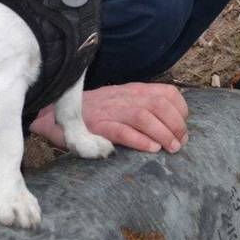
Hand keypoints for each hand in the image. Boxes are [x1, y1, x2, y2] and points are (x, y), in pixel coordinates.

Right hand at [30, 82, 187, 152]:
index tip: (183, 128)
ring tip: (170, 148)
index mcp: (134, 90)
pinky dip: (139, 139)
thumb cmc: (95, 111)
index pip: (167, 93)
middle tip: (179, 143)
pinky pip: (122, 130)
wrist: (57, 111)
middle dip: (175, 125)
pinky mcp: (97, 126)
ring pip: (144, 116)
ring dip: (162, 133)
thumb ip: (144, 108)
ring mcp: (111, 110)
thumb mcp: (123, 102)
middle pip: (159, 104)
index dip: (180, 110)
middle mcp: (125, 97)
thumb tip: (171, 125)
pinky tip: (150, 148)